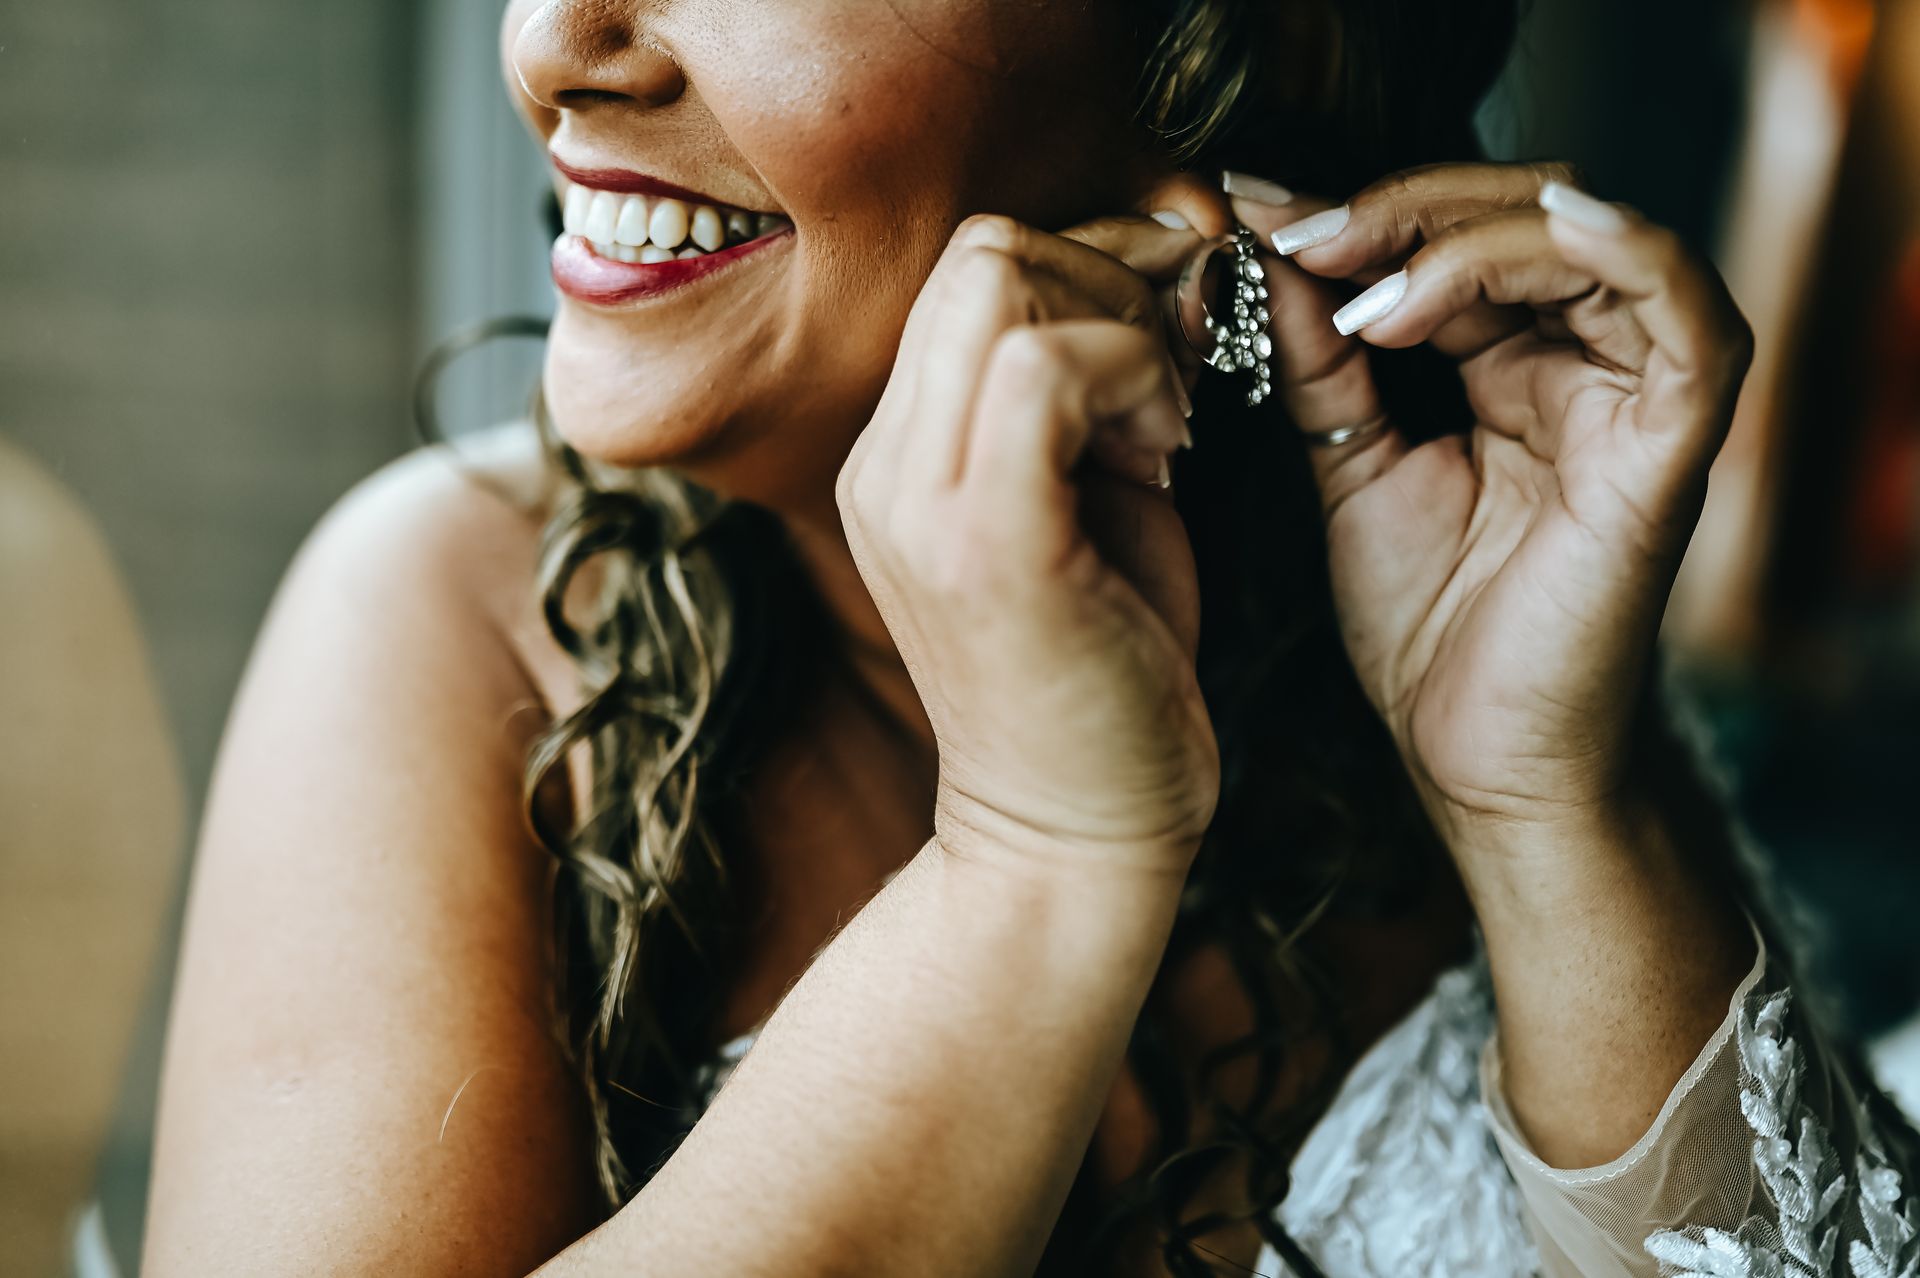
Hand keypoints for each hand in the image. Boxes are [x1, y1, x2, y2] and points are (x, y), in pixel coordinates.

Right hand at [837, 205, 1220, 878]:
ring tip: (1166, 423)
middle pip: (982, 252)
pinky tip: (1169, 451)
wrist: (1070, 839)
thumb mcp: (1085, 509)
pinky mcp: (986, 542)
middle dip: (1109, 277)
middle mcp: (888, 469)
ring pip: (1003, 284)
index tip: (1161, 347)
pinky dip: (1129, 375)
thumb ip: (1095, 398)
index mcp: (903, 458)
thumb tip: (1156, 282)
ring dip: (1121, 326)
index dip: (1087, 267)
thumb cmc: (1100, 676)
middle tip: (1171, 373)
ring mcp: (920, 503)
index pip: (970, 269)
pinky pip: (1043, 368)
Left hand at [1228, 164, 1752, 860]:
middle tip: (1305, 231)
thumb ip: (1323, 361)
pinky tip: (1514, 246)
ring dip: (1469, 232)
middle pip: (1526, 216)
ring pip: (1592, 241)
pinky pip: (1684, 319)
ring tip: (1363, 270)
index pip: (1459, 241)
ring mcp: (1636, 402)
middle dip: (1405, 208)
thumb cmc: (1427, 630)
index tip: (1260, 216)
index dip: (1364, 217)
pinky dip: (1614, 255)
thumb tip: (1270, 247)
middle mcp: (1586, 368)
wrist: (1475, 761)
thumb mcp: (1351, 467)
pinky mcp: (1670, 449)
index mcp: (1514, 369)